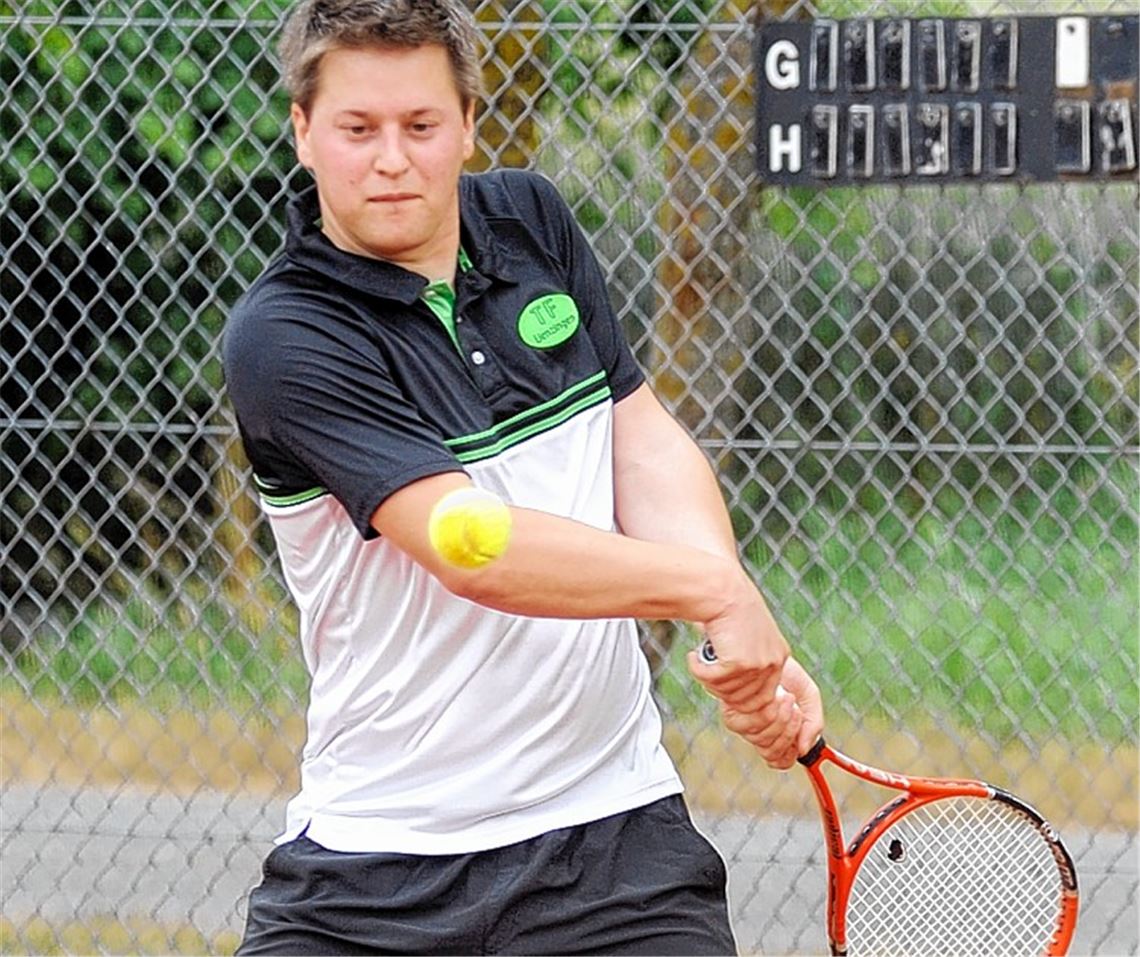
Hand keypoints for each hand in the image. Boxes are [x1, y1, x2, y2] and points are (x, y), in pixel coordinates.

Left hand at [688, 649, 823, 769]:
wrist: (764, 649)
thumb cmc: (784, 670)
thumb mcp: (808, 694)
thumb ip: (813, 722)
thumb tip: (804, 749)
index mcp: (775, 730)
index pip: (780, 759)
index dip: (790, 752)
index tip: (801, 733)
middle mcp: (758, 730)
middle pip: (772, 753)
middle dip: (789, 732)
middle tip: (796, 709)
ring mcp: (744, 722)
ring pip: (763, 742)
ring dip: (781, 721)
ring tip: (786, 698)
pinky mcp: (732, 711)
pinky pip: (750, 727)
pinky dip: (768, 714)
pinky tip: (775, 696)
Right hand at [691, 572, 788, 706]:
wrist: (721, 589)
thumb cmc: (728, 607)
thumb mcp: (746, 637)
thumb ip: (747, 662)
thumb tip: (734, 694)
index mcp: (778, 657)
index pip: (763, 700)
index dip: (738, 699)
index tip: (720, 688)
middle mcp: (773, 663)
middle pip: (743, 701)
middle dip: (720, 690)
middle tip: (706, 671)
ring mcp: (758, 665)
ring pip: (725, 692)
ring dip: (707, 678)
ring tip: (700, 657)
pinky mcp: (739, 663)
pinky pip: (711, 681)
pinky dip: (698, 670)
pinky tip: (693, 655)